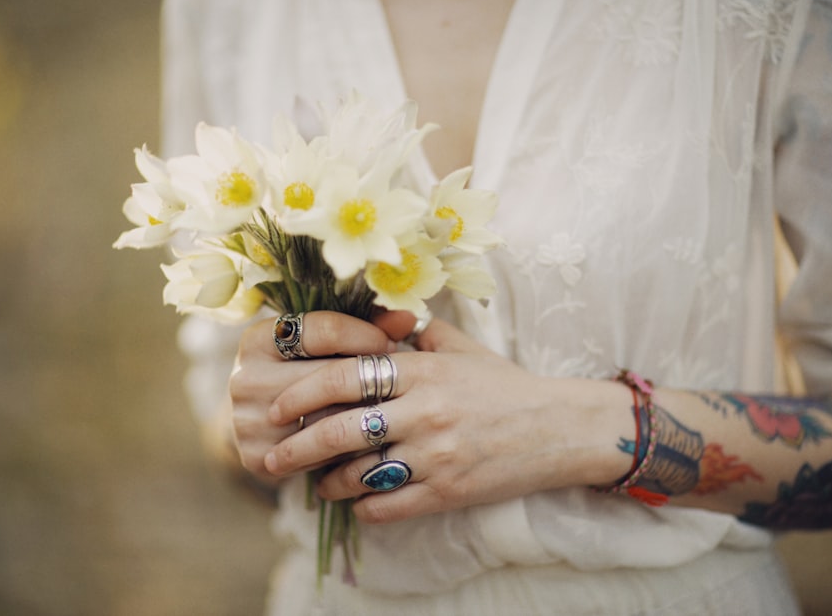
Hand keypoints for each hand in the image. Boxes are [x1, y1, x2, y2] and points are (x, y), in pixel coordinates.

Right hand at [228, 311, 397, 481]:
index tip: (390, 345)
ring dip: (363, 417)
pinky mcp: (256, 457)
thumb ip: (366, 327)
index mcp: (258, 339)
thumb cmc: (306, 371)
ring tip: (388, 411)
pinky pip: (318, 455)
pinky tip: (365, 442)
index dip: (364, 336)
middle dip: (369, 379)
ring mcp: (247, 421)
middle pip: (325, 379)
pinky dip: (347, 450)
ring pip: (325, 420)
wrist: (264, 423)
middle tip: (400, 382)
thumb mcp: (326, 344)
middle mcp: (244, 378)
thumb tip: (408, 317)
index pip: (322, 330)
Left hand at [263, 316, 632, 522]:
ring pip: (359, 473)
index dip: (303, 391)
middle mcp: (422, 411)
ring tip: (318, 484)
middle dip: (297, 446)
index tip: (280, 405)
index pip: (344, 377)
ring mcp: (435, 454)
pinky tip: (357, 504)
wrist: (558, 427)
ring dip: (329, 482)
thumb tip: (378, 324)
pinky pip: (389, 505)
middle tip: (273, 456)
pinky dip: (365, 508)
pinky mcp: (448, 490)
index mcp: (421, 370)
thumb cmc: (506, 385)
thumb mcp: (462, 348)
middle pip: (340, 430)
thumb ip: (417, 334)